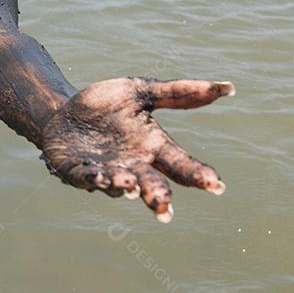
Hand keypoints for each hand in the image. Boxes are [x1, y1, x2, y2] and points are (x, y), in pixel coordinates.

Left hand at [40, 77, 233, 221]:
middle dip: (158, 194)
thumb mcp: (142, 92)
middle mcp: (132, 165)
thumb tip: (228, 87)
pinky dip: (92, 179)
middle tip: (166, 205)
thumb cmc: (108, 106)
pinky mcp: (75, 171)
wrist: (65, 110)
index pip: (180, 163)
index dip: (198, 174)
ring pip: (118, 184)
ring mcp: (104, 170)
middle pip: (150, 183)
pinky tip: (99, 178)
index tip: (216, 184)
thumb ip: (179, 93)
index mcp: (152, 147)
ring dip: (124, 186)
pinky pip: (85, 178)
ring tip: (132, 186)